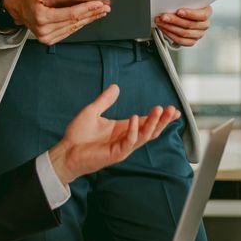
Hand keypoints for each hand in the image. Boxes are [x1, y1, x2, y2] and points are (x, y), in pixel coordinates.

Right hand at [2, 0, 108, 44]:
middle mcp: (44, 29)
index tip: (98, 3)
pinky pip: (69, 31)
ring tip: (101, 11)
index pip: (70, 13)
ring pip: (74, 27)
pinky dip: (81, 24)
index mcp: (41, 17)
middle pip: (75, 21)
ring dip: (89, 19)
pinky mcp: (49, 40)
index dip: (86, 8)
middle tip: (105, 6)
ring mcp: (46, 37)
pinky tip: (90, 18)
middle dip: (92, 13)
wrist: (18, 9)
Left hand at [47, 84, 182, 183]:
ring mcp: (123, 147)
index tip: (173, 109)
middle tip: (173, 109)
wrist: (66, 151)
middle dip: (163, 120)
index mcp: (123, 129)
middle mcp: (126, 138)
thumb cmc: (78, 135)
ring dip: (154, 123)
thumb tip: (116, 87)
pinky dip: (134, 130)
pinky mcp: (116, 154)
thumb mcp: (92, 112)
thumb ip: (105, 100)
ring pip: (145, 136)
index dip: (160, 116)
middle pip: (151, 130)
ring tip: (160, 110)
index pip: (147, 122)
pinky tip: (136, 118)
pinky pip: (130, 141)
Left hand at [154, 5, 210, 47]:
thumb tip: (174, 1)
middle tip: (163, 17)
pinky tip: (164, 29)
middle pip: (190, 25)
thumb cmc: (187, 6)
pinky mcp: (191, 41)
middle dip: (174, 20)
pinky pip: (181, 41)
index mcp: (206, 12)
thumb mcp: (188, 0)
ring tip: (160, 22)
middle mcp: (204, 24)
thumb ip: (184, 1)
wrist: (186, 14)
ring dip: (169, 27)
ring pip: (184, 33)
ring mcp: (198, 34)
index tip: (178, 11)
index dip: (190, 14)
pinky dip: (171, 35)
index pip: (202, 15)